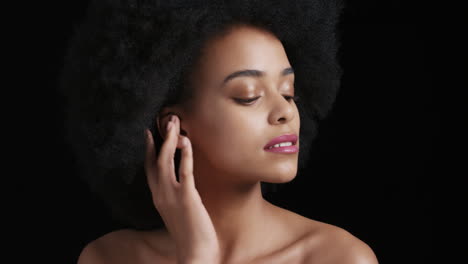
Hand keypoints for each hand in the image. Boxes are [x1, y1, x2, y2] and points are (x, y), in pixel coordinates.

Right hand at [144, 115, 219, 262]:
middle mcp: (160, 194)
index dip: (150, 149)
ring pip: (166, 161)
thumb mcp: (179, 211)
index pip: (150, 168)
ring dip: (170, 140)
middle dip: (160, 138)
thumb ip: (177, 196)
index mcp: (158, 197)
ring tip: (175, 123)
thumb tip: (183, 184)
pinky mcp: (187, 198)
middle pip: (155, 160)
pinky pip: (185, 172)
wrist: (194, 254)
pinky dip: (185, 155)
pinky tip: (187, 142)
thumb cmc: (190, 234)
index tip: (150, 133)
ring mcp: (172, 196)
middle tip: (166, 119)